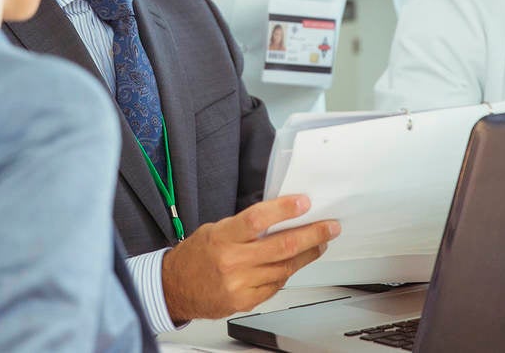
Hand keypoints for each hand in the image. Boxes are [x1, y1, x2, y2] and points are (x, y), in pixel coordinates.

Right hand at [160, 194, 338, 321]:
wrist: (175, 288)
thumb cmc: (195, 255)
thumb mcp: (215, 229)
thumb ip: (245, 226)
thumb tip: (279, 217)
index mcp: (222, 237)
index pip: (257, 219)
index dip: (283, 210)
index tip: (304, 203)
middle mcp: (232, 262)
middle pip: (281, 247)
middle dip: (312, 235)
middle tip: (329, 227)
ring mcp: (240, 284)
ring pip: (284, 268)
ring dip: (306, 255)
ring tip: (319, 244)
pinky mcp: (245, 301)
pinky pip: (275, 286)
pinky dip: (287, 273)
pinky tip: (295, 264)